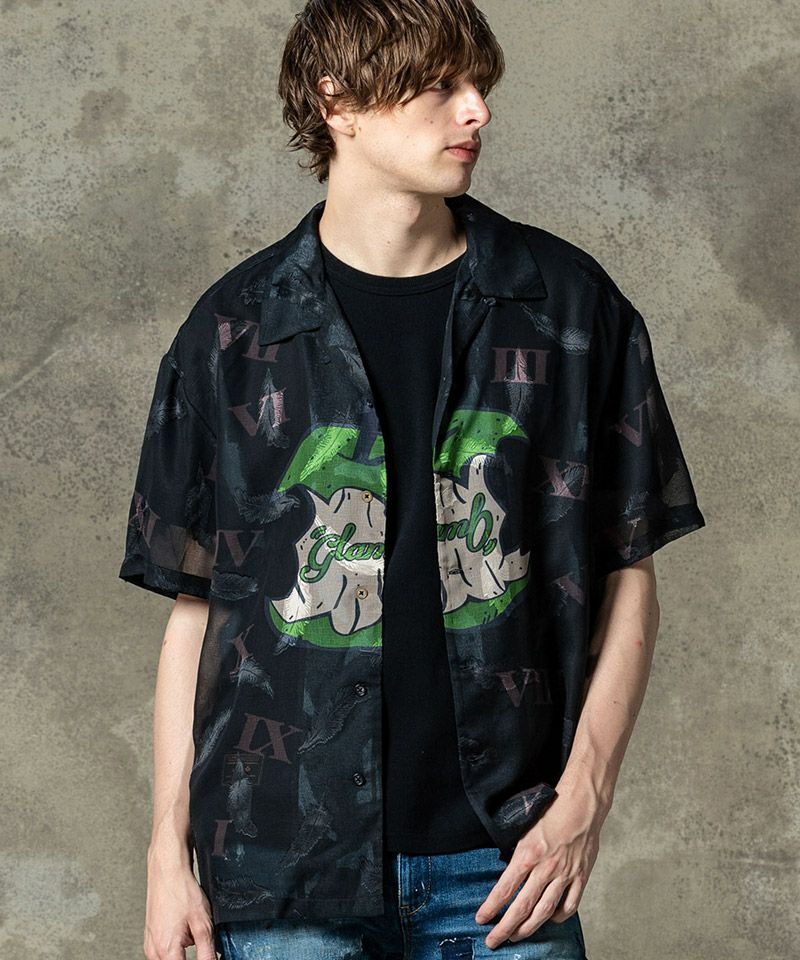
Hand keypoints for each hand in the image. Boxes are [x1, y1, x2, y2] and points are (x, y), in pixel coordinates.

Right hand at [144, 845, 216, 959]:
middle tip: (198, 940)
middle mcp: (154, 951)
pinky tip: (184, 927)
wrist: (167, 870)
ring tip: (191, 929)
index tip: (206, 956)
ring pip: (170, 959)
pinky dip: (176, 945)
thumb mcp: (202, 923)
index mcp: (166, 950)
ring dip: (182, 953)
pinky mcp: (150, 936)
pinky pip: (164, 950)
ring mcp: (150, 943)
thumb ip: (206, 952)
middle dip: (189, 957)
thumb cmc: (181, 890)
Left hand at [474, 783, 605, 949]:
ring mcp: (565, 875)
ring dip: (528, 928)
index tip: (481, 918)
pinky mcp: (580, 877)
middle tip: (493, 941)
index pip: (505, 888)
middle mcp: (546, 868)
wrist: (582, 806)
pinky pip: (569, 905)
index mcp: (528, 854)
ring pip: (544, 911)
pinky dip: (558, 916)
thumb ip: (519, 854)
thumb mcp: (526, 829)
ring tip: (516, 937)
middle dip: (505, 927)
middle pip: (522, 906)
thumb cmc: (552, 812)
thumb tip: (509, 874)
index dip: (491, 906)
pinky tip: (549, 919)